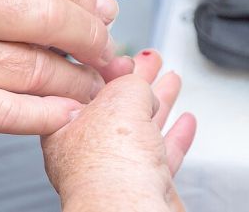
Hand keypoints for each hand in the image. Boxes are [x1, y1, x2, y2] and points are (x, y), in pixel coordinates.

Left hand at [42, 50, 196, 211]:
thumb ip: (133, 82)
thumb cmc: (107, 164)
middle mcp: (83, 150)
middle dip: (137, 80)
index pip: (84, 85)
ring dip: (159, 102)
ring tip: (171, 80)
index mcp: (63, 124)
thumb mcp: (122, 96)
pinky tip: (184, 122)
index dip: (106, 66)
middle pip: (114, 104)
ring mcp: (113, 169)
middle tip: (151, 60)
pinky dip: (174, 136)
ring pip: (139, 128)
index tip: (123, 53)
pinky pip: (160, 155)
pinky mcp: (141, 185)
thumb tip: (144, 87)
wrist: (130, 209)